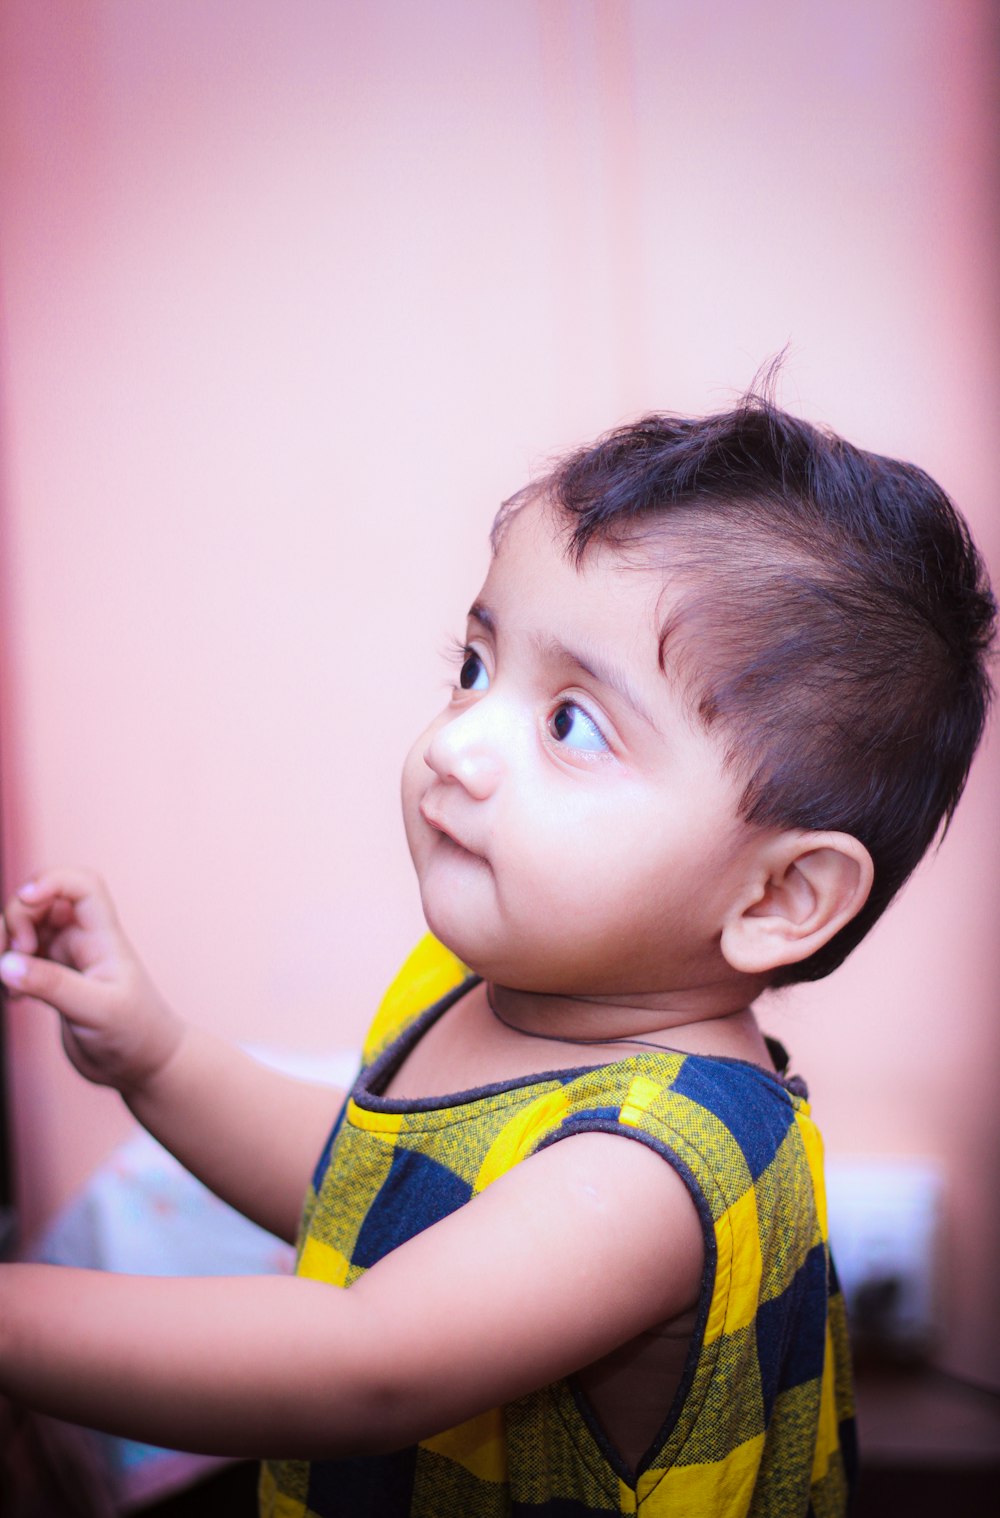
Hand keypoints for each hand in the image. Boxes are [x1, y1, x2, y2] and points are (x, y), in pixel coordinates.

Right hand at [0, 869, 182, 1095]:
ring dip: (7, 946)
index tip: (26, 899)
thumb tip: (5, 964)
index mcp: (102, 937)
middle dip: (16, 919)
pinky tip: (13, 999)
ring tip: (10, 984)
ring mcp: (67, 959)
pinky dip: (8, 971)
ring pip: (25, 930)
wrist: (142, 1066)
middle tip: (13, 957)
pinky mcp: (53, 979)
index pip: (81, 886)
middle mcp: (83, 941)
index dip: (51, 880)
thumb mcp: (96, 1010)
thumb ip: (52, 986)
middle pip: (41, 902)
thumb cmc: (135, 1034)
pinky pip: (19, 960)